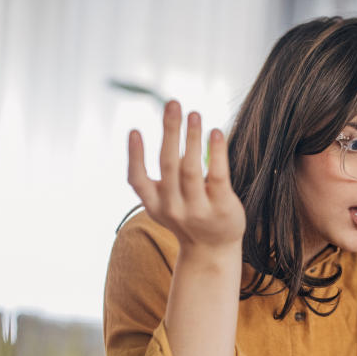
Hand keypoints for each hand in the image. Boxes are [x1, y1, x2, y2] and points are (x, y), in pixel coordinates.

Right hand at [127, 101, 245, 252]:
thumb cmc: (187, 218)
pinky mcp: (222, 208)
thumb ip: (158, 179)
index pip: (138, 180)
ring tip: (194, 113)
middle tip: (173, 103)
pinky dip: (216, 152)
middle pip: (168, 165)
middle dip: (170, 132)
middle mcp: (173, 208)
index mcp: (155, 204)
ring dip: (192, 137)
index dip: (135, 156)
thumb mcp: (165, 204)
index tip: (134, 130)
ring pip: (191, 168)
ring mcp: (198, 210)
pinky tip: (216, 132)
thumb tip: (156, 133)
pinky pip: (217, 176)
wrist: (213, 251)